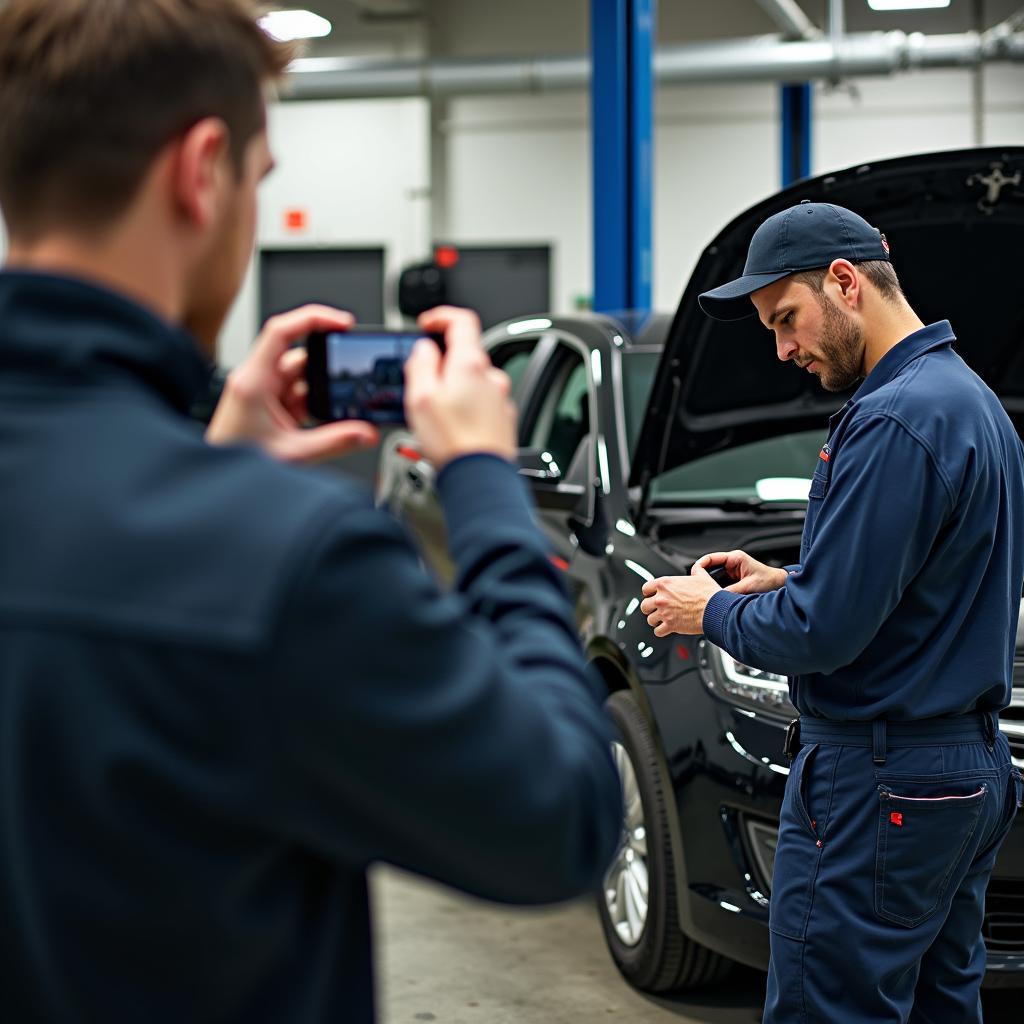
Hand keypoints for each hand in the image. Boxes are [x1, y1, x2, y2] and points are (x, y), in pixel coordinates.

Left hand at [206, 305, 378, 462]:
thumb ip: (334, 442)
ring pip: (302, 378)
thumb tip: (364, 432)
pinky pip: (299, 394)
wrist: (217, 482)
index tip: (341, 323)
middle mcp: (257, 380)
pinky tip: (319, 422)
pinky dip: (314, 405)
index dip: (314, 318)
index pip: (282, 330)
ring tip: (328, 416)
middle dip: (325, 371)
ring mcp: (263, 392)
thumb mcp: (292, 453)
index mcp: (254, 380)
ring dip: (319, 394)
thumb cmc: (236, 460)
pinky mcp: (270, 405)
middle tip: (346, 384)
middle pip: (300, 356)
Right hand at [404, 306, 516, 468]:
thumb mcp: (420, 398)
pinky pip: (480, 402)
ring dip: (452, 387)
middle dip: (441, 362)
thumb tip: (424, 350)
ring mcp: (499, 398)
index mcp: (470, 364)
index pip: (461, 321)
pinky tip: (451, 426)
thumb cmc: (453, 442)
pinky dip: (464, 406)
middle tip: (421, 381)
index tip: (427, 325)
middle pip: (465, 353)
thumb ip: (421, 365)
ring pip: (472, 380)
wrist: (480, 477)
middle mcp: (491, 377)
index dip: (441, 317)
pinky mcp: (501, 419)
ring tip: (434, 412)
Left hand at [640, 567, 720, 636]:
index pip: (646, 588)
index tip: (652, 596)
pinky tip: (666, 629)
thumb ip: (696, 570)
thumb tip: (698, 567)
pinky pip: (657, 631)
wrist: (715, 609)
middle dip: (650, 608)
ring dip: (655, 620)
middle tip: (656, 610)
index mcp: (665, 584)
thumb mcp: (701, 576)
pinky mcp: (670, 625)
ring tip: (662, 620)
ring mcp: (665, 612)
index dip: (649, 593)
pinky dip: (661, 631)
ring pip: (650, 619)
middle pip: (644, 605)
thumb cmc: (709, 594)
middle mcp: (662, 598)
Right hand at [693, 550, 788, 594]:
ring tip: (706, 592)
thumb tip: (717, 598)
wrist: (780, 585)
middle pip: (710, 569)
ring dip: (711, 585)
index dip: (700, 565)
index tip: (694, 573)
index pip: (711, 558)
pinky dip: (717, 590)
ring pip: (715, 578)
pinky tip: (714, 596)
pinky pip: (721, 584)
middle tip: (698, 586)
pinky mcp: (734, 580)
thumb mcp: (749, 586)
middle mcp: (732, 563)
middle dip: (704, 578)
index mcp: (735, 558)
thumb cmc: (770, 580)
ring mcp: (732, 572)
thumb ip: (732, 591)